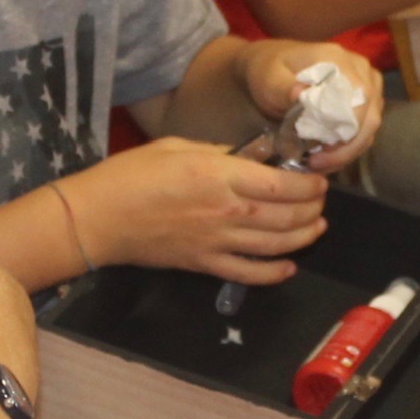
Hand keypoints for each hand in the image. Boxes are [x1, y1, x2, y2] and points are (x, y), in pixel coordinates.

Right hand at [66, 138, 328, 284]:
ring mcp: (217, 242)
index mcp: (220, 175)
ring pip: (276, 245)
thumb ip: (220, 152)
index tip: (318, 179)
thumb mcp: (178, 145)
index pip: (282, 183)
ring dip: (304, 237)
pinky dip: (274, 273)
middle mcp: (226, 211)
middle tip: (320, 201)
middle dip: (312, 209)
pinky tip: (288, 267)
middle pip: (287, 215)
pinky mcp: (205, 265)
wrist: (99, 217)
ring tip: (316, 228)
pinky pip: (249, 273)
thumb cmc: (132, 174)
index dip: (309, 184)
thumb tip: (250, 157)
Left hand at [238, 41, 383, 172]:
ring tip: (318, 163)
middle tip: (316, 164)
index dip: (347, 130)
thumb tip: (299, 94)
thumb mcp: (269, 79)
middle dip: (347, 148)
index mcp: (339, 60)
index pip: (359, 99)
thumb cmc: (269, 71)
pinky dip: (348, 146)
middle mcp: (360, 70)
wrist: (269, 63)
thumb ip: (283, 88)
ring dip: (348, 150)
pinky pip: (365, 127)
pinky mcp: (364, 98)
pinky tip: (326, 156)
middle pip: (369, 116)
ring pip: (370, 126)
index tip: (321, 151)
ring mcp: (367, 83)